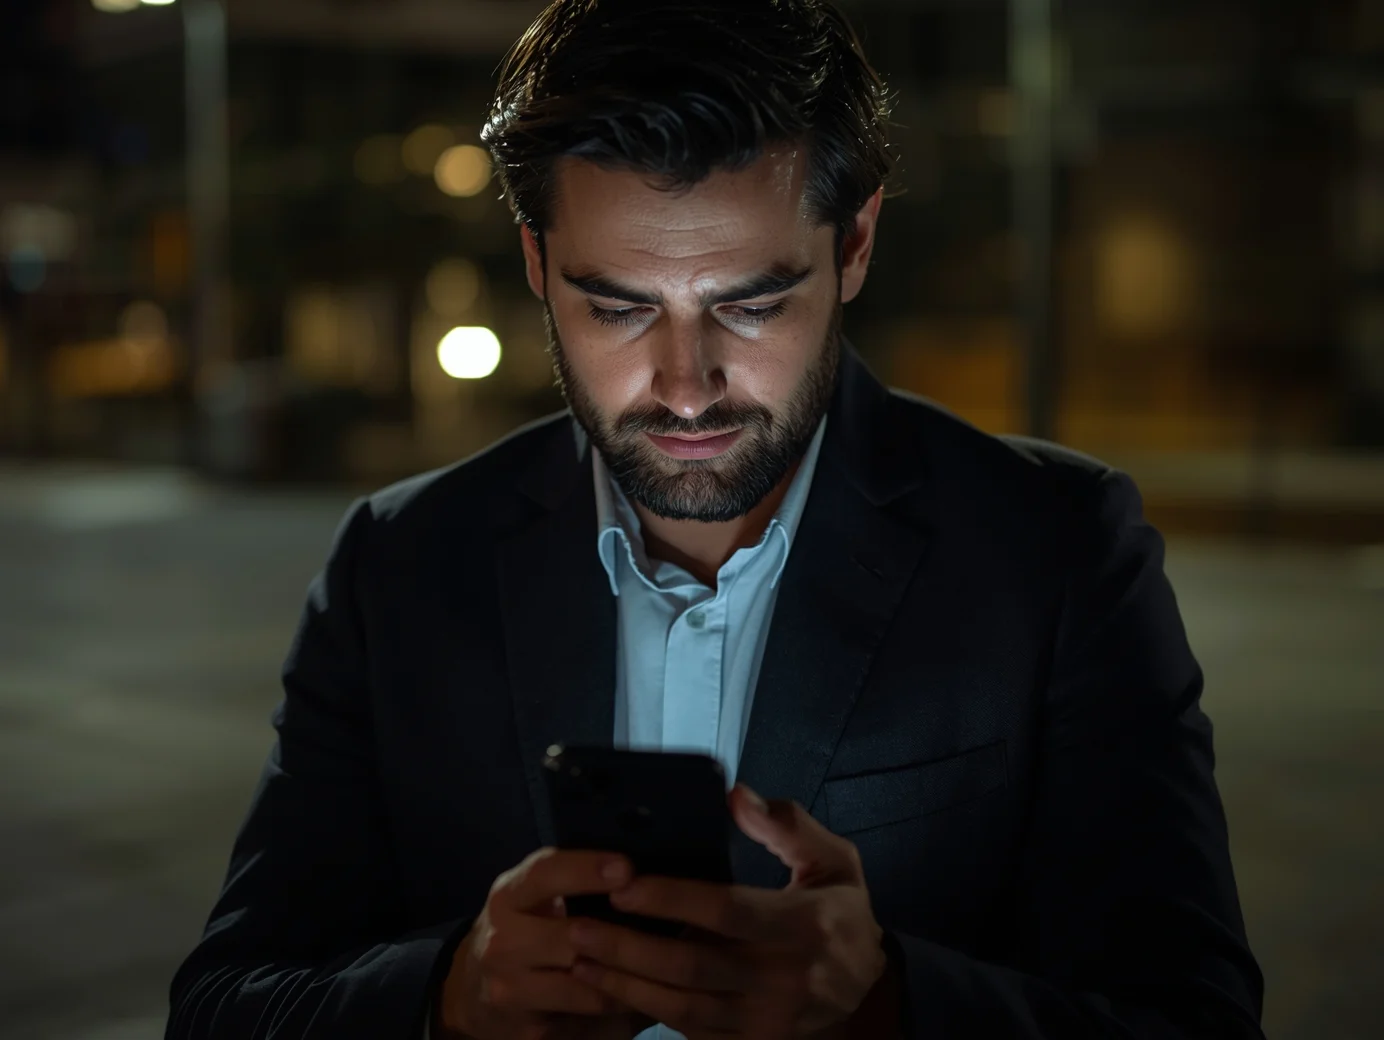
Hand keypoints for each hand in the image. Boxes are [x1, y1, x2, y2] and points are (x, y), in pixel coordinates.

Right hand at [436, 847, 650, 1039]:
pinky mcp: (529, 1030)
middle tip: (670, 925)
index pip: (544, 874)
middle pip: (571, 934)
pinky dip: (620, 1004)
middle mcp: (503, 941)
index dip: (586, 869)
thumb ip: (572, 881)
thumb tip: (640, 871)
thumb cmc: (526, 931)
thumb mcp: (534, 898)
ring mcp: (510, 989)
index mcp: (509, 896)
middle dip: (621, 934)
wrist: (474, 993)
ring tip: (668, 964)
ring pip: (585, 982)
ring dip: (628, 975)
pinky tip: (644, 994)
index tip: (626, 868)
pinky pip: (587, 1016)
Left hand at [565, 785, 891, 1038]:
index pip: (727, 911)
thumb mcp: (834, 858)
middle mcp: (786, 979)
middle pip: (693, 967)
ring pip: (685, 1009)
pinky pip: (694, 1034)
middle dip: (629, 949)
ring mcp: (769, 1020)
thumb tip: (735, 796)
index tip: (624, 884)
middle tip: (578, 927)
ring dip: (627, 986)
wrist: (870, 983)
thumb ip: (786, 825)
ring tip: (580, 962)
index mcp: (804, 925)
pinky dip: (650, 1014)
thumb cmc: (841, 910)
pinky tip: (613, 992)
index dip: (672, 899)